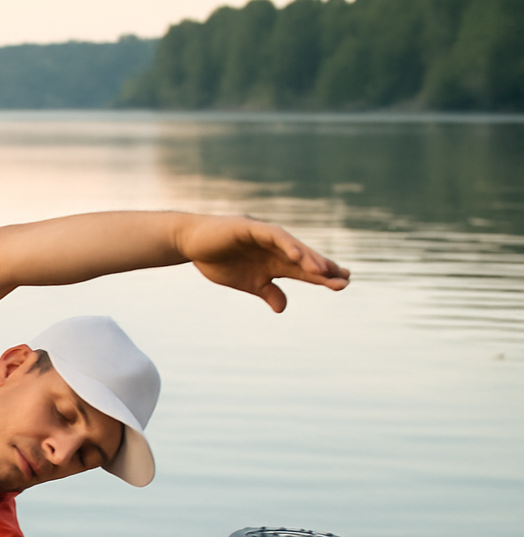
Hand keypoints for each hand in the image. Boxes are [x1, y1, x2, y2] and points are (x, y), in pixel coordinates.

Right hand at [178, 215, 349, 311]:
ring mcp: (266, 237)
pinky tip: (297, 256)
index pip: (304, 270)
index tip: (343, 284)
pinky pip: (274, 236)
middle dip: (324, 269)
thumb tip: (283, 308)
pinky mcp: (252, 228)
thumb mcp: (247, 283)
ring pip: (293, 247)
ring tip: (325, 271)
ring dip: (309, 259)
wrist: (192, 243)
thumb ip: (267, 292)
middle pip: (305, 259)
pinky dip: (286, 244)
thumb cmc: (218, 261)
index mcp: (275, 263)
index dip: (324, 277)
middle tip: (345, 279)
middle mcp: (276, 248)